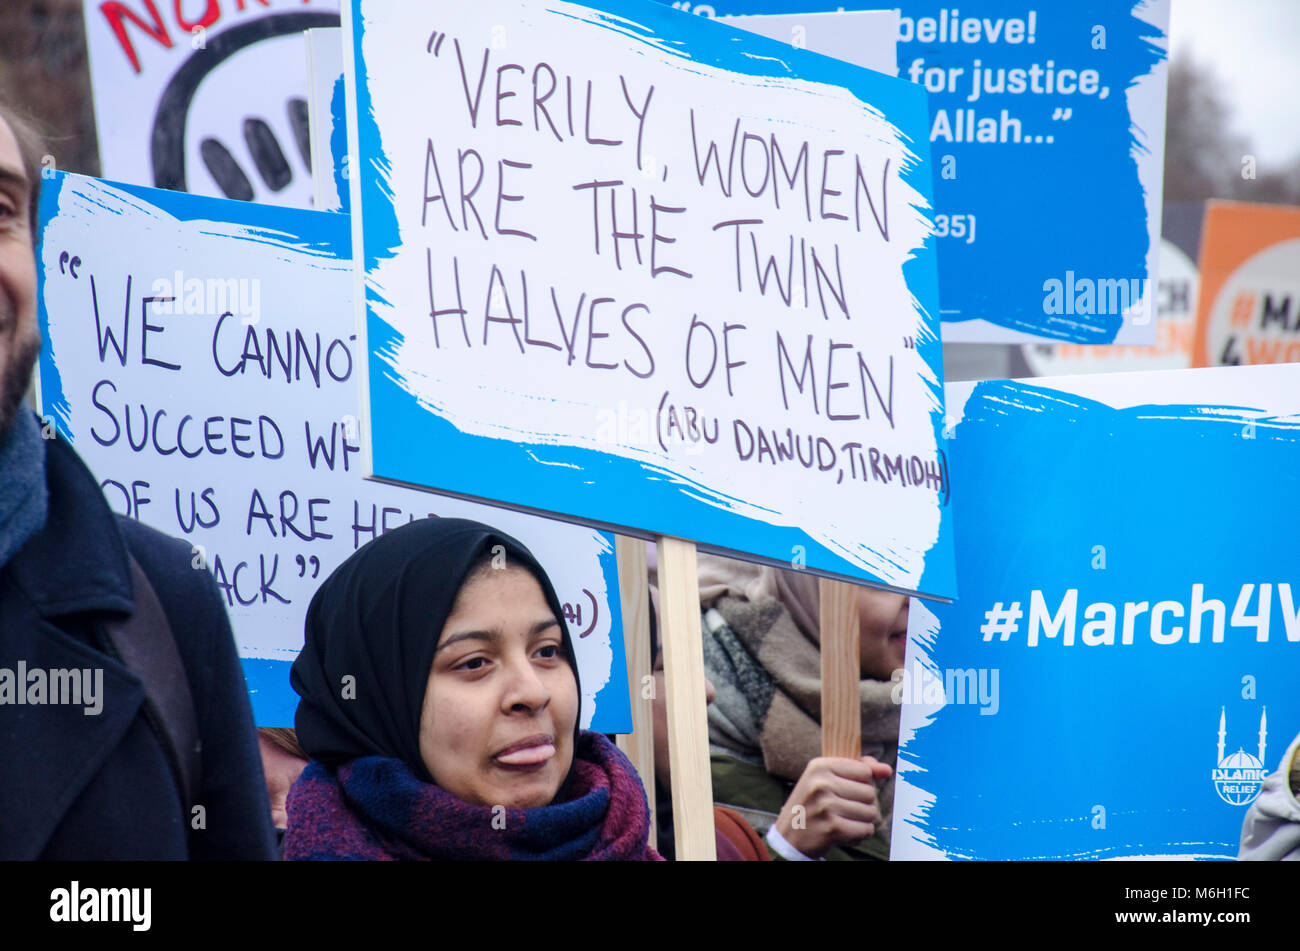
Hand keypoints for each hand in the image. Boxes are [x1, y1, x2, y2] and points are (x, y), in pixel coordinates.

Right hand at [773, 756, 892, 858]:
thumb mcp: (827, 779)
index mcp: (819, 766)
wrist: (788, 836)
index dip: (862, 783)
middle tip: (842, 809)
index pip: (865, 771)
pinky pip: (865, 830)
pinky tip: (844, 832)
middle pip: (870, 792)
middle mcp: (821, 784)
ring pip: (871, 812)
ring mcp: (826, 806)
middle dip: (863, 804)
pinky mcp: (832, 828)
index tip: (846, 790)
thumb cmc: (813, 804)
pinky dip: (859, 834)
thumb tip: (887, 770)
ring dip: (862, 821)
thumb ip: (858, 769)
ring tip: (843, 820)